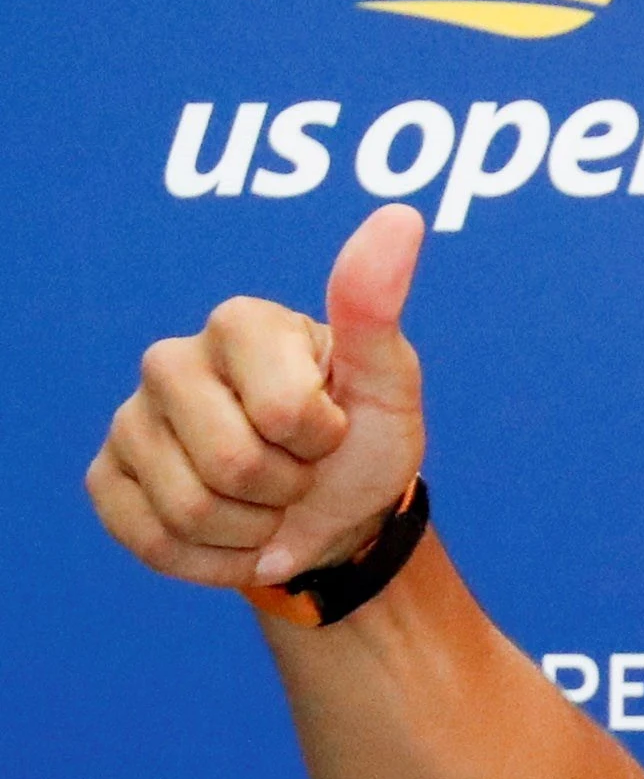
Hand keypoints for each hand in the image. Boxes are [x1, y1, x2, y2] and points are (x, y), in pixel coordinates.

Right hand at [87, 204, 428, 588]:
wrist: (333, 514)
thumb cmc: (361, 439)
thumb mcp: (388, 383)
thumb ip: (378, 307)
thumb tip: (400, 215)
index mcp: (239, 322)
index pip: (285, 412)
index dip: (323, 441)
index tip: (331, 428)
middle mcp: (170, 358)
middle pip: (232, 466)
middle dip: (289, 491)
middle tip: (300, 472)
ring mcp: (131, 419)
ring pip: (192, 512)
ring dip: (256, 531)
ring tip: (271, 503)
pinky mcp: (108, 477)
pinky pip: (154, 542)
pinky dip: (215, 562)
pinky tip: (238, 536)